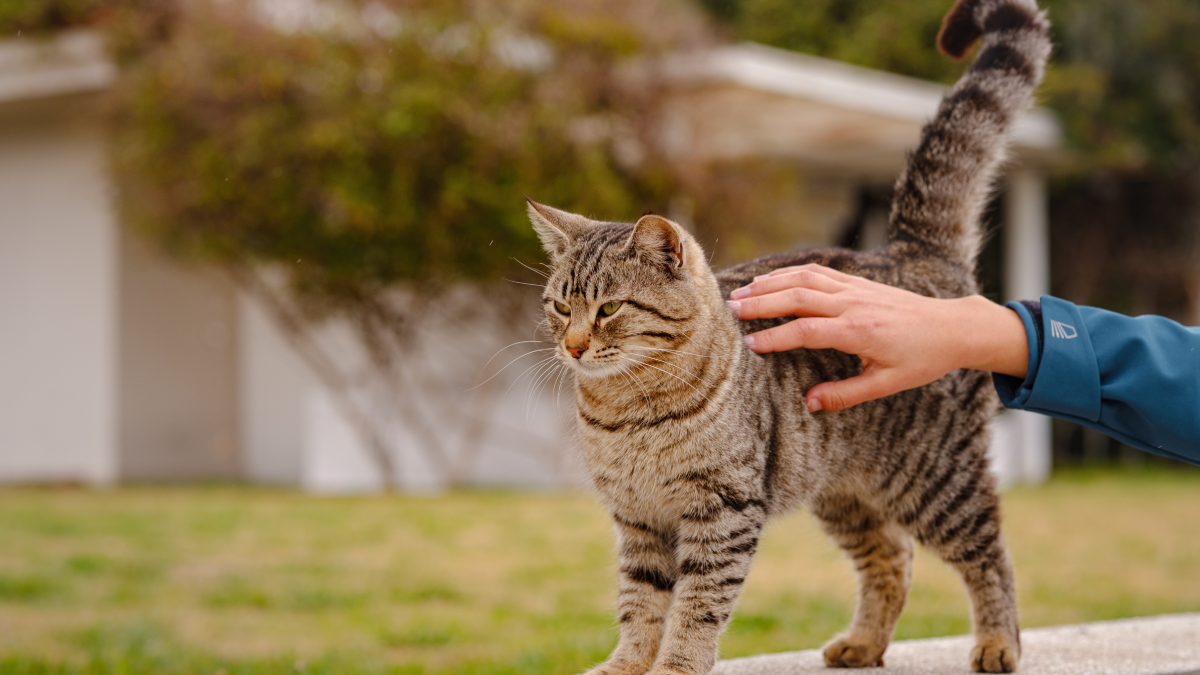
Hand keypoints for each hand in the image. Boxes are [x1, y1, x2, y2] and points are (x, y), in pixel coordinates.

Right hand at [726, 264, 1028, 411]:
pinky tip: (772, 279)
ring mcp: (856, 289)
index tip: (749, 345)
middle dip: (762, 302)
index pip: (806, 331)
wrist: (953, 327)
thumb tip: (808, 403)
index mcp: (859, 332)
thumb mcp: (886, 385)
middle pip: (798, 297)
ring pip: (805, 279)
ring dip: (771, 283)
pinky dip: (791, 272)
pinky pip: (818, 272)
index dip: (775, 337)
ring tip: (742, 292)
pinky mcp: (858, 282)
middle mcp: (854, 305)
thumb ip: (845, 395)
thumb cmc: (922, 360)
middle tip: (731, 309)